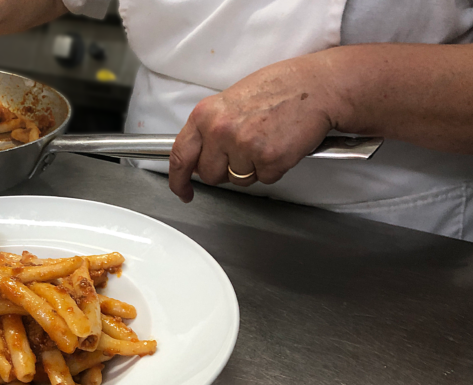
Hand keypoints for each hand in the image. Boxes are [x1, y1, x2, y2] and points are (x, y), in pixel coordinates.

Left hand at [169, 55, 338, 201]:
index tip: (182, 189)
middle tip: (243, 151)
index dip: (178, 179)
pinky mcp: (269, 159)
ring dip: (251, 169)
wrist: (316, 86)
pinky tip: (279, 144)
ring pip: (237, 180)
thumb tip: (202, 155)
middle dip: (224, 170)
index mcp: (205, 114)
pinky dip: (273, 168)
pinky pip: (263, 179)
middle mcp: (220, 131)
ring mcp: (244, 146)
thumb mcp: (230, 101)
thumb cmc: (278, 89)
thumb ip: (210, 128)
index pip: (180, 155)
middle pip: (209, 174)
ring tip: (265, 140)